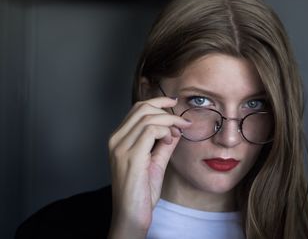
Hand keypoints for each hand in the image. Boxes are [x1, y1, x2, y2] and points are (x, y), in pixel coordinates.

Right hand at [107, 97, 190, 238]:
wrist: (131, 215)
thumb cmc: (141, 192)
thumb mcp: (155, 162)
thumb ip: (164, 144)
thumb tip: (176, 128)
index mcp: (119, 139)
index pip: (137, 109)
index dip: (158, 102)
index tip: (175, 104)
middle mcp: (116, 140)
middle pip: (142, 108)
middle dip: (166, 109)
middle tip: (182, 121)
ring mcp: (120, 147)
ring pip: (148, 117)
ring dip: (169, 121)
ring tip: (178, 132)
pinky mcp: (130, 156)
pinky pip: (150, 130)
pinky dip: (165, 130)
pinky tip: (170, 140)